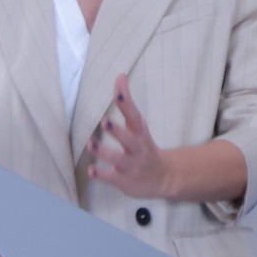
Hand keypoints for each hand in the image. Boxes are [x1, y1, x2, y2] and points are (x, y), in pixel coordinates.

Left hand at [87, 75, 171, 198]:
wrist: (165, 178)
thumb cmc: (144, 146)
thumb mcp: (138, 124)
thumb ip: (126, 102)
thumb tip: (119, 76)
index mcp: (140, 133)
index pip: (134, 116)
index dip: (126, 103)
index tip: (118, 89)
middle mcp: (138, 149)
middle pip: (130, 139)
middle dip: (118, 131)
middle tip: (104, 121)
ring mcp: (132, 166)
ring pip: (119, 159)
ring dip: (105, 152)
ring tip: (91, 144)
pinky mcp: (125, 180)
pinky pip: (113, 178)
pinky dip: (102, 175)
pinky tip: (91, 171)